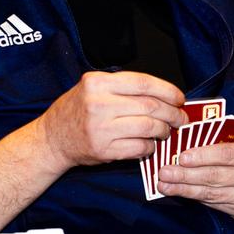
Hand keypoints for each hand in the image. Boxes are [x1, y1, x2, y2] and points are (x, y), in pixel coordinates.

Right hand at [38, 71, 187, 169]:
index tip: (179, 97)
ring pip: (148, 127)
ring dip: (164, 130)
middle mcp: (99, 103)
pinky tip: (150, 144)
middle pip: (149, 106)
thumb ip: (122, 87)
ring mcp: (101, 128)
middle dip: (172, 112)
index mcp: (98, 83)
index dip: (167, 90)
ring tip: (166, 131)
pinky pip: (139, 147)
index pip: (143, 83)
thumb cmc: (77, 110)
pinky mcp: (103, 150)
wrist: (52, 138)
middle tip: (180, 117)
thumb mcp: (93, 87)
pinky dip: (150, 146)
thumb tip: (162, 92)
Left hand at [157, 141, 233, 218]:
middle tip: (163, 172)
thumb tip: (191, 138)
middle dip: (186, 175)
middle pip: (216, 176)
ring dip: (184, 189)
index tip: (181, 157)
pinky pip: (215, 203)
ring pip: (212, 193)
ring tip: (164, 184)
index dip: (202, 156)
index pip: (227, 155)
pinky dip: (195, 197)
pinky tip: (179, 192)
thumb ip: (229, 140)